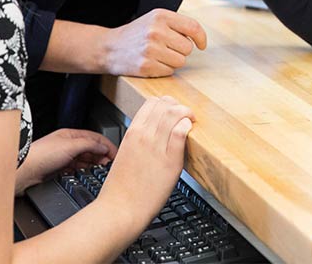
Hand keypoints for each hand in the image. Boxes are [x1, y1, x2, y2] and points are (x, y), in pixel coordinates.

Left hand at [14, 128, 118, 193]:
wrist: (24, 171)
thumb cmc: (41, 154)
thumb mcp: (70, 146)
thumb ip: (89, 145)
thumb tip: (103, 147)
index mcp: (71, 135)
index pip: (95, 138)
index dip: (107, 145)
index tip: (117, 154)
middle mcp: (68, 145)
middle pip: (91, 149)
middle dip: (102, 156)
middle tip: (111, 164)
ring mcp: (64, 157)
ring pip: (85, 160)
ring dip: (94, 164)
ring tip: (102, 170)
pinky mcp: (60, 170)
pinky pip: (77, 169)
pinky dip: (84, 171)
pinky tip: (87, 174)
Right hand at [96, 96, 193, 227]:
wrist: (120, 209)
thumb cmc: (121, 188)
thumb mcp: (126, 154)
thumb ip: (139, 141)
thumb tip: (154, 134)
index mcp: (132, 132)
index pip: (151, 103)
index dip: (165, 104)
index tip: (172, 111)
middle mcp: (144, 136)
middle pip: (165, 105)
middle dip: (178, 106)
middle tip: (185, 115)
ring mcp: (157, 147)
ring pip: (174, 114)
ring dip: (186, 113)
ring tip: (191, 121)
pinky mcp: (170, 161)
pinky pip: (181, 132)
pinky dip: (187, 126)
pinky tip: (189, 131)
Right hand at [104, 9, 207, 76]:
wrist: (110, 47)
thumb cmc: (137, 34)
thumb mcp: (154, 20)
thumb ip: (176, 24)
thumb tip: (198, 38)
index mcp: (160, 16)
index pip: (193, 27)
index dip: (201, 38)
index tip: (201, 45)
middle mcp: (156, 31)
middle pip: (188, 48)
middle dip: (180, 50)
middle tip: (166, 48)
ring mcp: (151, 49)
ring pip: (181, 61)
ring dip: (173, 61)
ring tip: (158, 55)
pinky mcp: (146, 66)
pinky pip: (170, 71)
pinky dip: (164, 69)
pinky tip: (152, 62)